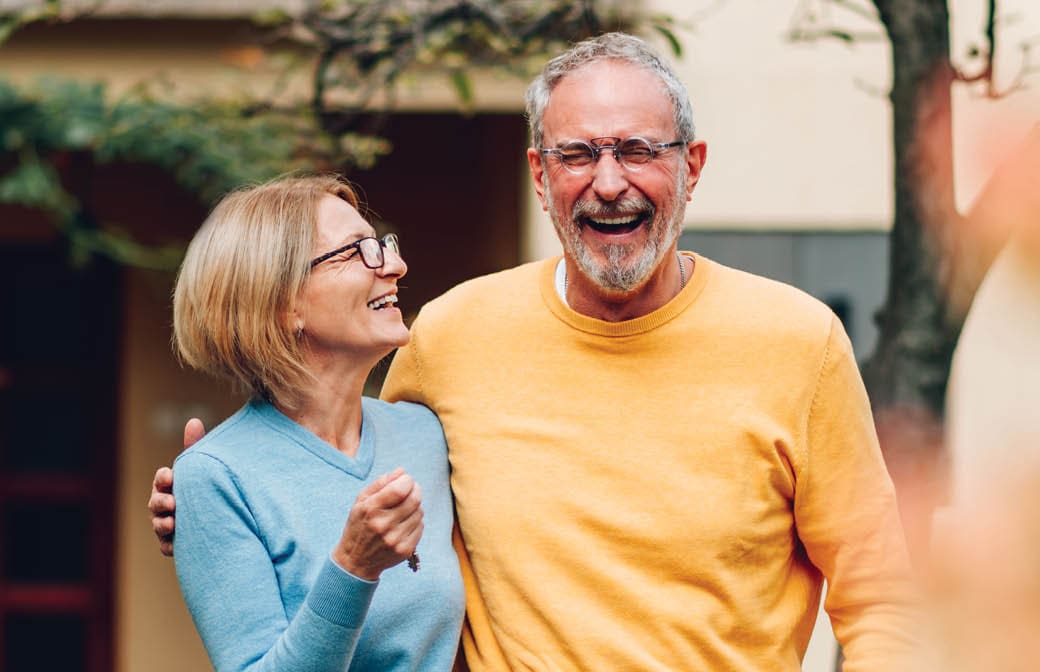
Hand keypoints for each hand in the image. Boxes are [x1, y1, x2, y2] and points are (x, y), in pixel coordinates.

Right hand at [148, 418, 205, 556]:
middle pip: (156, 503)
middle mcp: (164, 505)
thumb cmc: (205, 486)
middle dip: (161, 502)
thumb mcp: (202, 467)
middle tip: (172, 502)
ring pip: (159, 526)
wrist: (219, 518)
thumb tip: (193, 421)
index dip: (163, 478)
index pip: (161, 479)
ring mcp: (166, 525)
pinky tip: (177, 545)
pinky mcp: (174, 544)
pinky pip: (168, 547)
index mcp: (169, 485)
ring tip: (173, 524)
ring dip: (163, 524)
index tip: (170, 476)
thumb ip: (195, 446)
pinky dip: (171, 546)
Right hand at [333, 468, 423, 580]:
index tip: (405, 480)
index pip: (400, 489)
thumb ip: (380, 483)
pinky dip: (415, 522)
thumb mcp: (361, 501)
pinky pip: (420, 527)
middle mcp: (383, 525)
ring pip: (419, 513)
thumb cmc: (359, 526)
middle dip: (415, 490)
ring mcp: (395, 539)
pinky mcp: (405, 550)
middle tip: (411, 489)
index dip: (407, 481)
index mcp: (371, 509)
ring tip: (404, 509)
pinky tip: (404, 524)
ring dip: (415, 507)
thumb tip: (401, 471)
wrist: (356, 561)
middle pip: (414, 500)